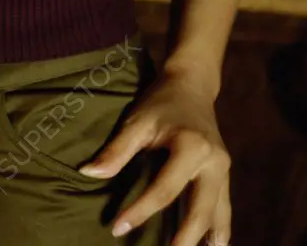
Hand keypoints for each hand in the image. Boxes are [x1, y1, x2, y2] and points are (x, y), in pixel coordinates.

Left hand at [78, 71, 230, 245]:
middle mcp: (213, 161)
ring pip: (218, 212)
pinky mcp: (225, 172)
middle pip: (200, 209)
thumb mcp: (137, 121)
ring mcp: (224, 168)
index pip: (164, 189)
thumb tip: (89, 173)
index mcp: (191, 147)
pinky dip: (220, 227)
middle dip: (184, 238)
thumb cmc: (161, 102)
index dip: (140, 211)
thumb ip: (117, 150)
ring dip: (208, 237)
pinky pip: (225, 205)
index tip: (118, 228)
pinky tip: (216, 245)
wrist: (192, 84)